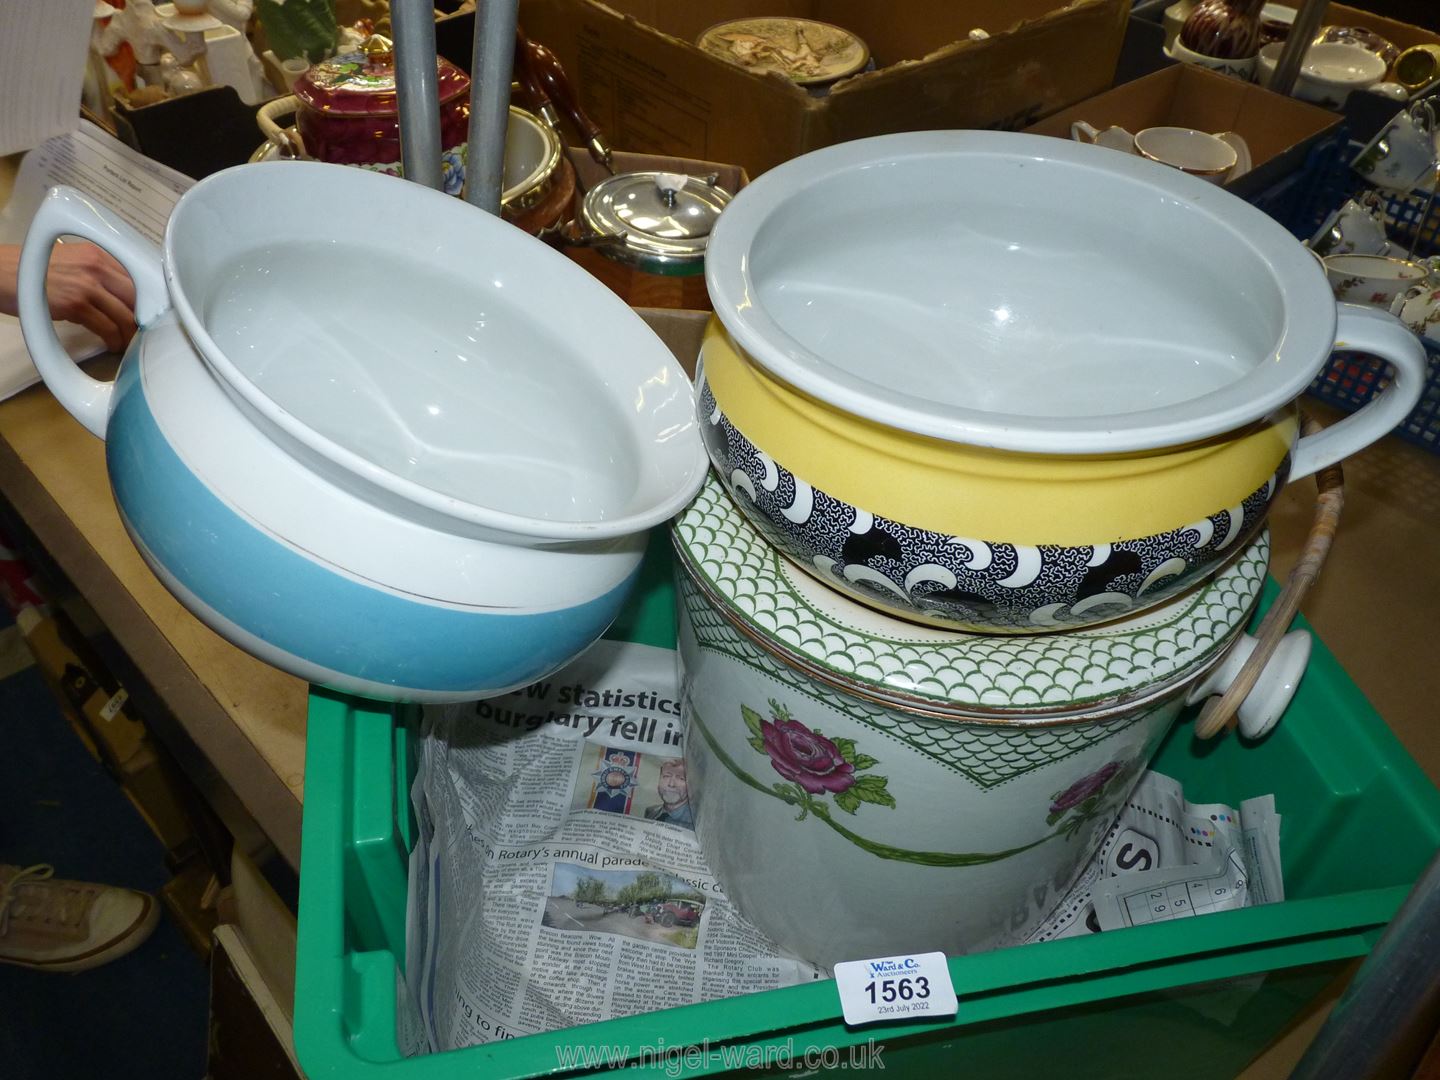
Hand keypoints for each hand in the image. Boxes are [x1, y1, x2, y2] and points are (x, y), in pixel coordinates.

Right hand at [0, 242, 137, 353]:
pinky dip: (114, 340)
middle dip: (143, 318)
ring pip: (126, 315)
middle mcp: (96, 266)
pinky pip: (108, 328)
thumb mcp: (69, 263)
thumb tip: (122, 296)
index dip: (148, 299)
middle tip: (142, 332)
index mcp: (97, 254)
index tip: (150, 314)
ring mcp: (87, 285)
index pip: (138, 277)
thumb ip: (96, 274)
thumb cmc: (30, 271)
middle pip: (138, 297)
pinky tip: (112, 345)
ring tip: (127, 343)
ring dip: (130, 334)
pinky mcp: (75, 304)